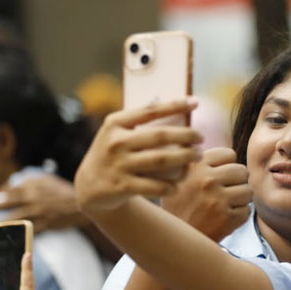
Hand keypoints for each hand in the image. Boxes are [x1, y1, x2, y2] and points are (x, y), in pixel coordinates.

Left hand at [0, 174, 83, 232]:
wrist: (80, 203)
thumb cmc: (62, 190)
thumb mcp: (45, 180)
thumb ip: (29, 182)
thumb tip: (12, 187)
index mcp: (33, 186)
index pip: (10, 190)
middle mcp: (33, 198)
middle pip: (8, 201)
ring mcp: (39, 211)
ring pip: (15, 217)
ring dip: (1, 223)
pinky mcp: (45, 223)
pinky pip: (29, 229)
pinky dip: (18, 234)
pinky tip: (10, 238)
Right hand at [74, 100, 201, 213]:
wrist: (89, 186)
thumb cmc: (114, 154)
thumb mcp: (117, 133)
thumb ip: (140, 124)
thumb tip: (177, 106)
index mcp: (115, 123)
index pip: (150, 111)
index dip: (175, 106)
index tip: (196, 103)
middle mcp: (116, 142)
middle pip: (160, 136)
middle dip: (186, 136)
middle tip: (201, 138)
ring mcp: (119, 164)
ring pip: (161, 160)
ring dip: (185, 158)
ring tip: (198, 156)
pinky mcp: (122, 186)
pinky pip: (155, 185)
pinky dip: (171, 185)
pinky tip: (180, 184)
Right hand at [161, 147, 251, 241]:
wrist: (171, 241)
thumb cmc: (177, 207)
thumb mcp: (176, 176)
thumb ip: (196, 160)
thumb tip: (215, 144)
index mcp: (195, 165)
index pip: (229, 154)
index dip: (226, 166)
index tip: (218, 176)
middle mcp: (207, 179)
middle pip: (242, 171)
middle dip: (236, 182)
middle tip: (224, 193)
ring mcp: (218, 199)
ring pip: (248, 191)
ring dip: (240, 199)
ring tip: (224, 206)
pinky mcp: (227, 219)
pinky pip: (247, 210)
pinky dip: (239, 216)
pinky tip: (224, 219)